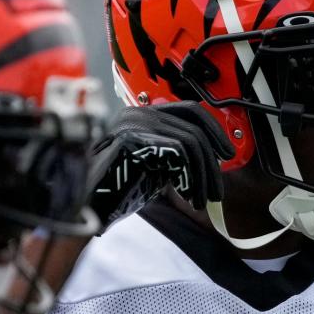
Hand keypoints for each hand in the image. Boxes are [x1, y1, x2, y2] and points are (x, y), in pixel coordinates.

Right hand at [87, 102, 234, 227]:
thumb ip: (175, 154)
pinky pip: (178, 153)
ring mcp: (135, 123)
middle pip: (194, 128)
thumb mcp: (154, 166)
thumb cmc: (117, 189)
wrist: (87, 203)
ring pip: (190, 142)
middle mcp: (140, 113)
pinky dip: (189, 178)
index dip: (213, 130)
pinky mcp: (134, 139)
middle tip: (217, 191)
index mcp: (144, 114)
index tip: (226, 153)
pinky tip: (187, 196)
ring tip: (201, 200)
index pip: (189, 110)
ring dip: (202, 176)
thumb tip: (210, 157)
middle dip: (211, 163)